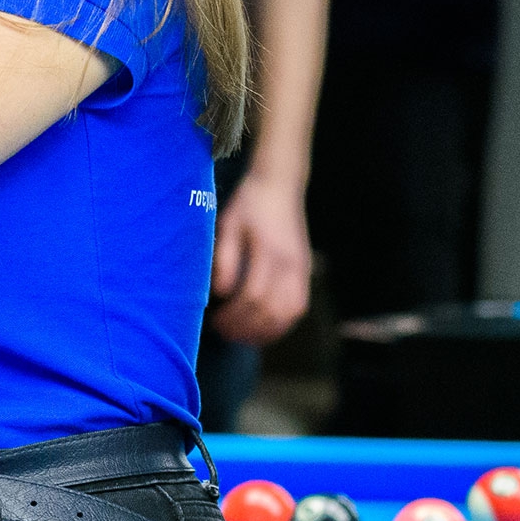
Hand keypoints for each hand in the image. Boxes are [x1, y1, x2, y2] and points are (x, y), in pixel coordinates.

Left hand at [208, 170, 312, 345]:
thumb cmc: (249, 204)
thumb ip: (224, 258)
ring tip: (241, 335)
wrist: (280, 185)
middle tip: (223, 332)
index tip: (214, 320)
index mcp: (268, 252)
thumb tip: (221, 293)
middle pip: (271, 310)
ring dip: (265, 331)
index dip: (233, 316)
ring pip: (289, 314)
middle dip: (245, 328)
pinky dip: (282, 324)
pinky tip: (263, 328)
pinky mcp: (304, 271)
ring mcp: (301, 269)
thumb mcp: (228, 224)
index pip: (252, 296)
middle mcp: (290, 264)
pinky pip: (298, 307)